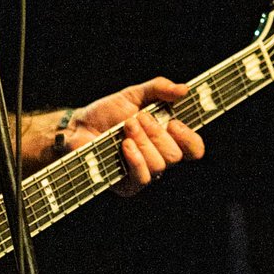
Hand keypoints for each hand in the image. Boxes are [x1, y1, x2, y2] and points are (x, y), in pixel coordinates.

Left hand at [69, 76, 204, 196]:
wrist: (79, 126)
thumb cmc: (107, 112)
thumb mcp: (133, 94)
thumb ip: (158, 89)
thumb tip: (183, 89)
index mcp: (167, 137)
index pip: (193, 148)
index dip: (190, 138)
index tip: (174, 123)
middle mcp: (159, 157)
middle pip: (175, 155)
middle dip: (156, 133)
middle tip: (138, 119)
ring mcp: (145, 172)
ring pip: (159, 165)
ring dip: (142, 141)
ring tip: (125, 127)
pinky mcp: (128, 184)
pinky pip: (143, 178)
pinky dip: (135, 158)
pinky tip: (124, 145)